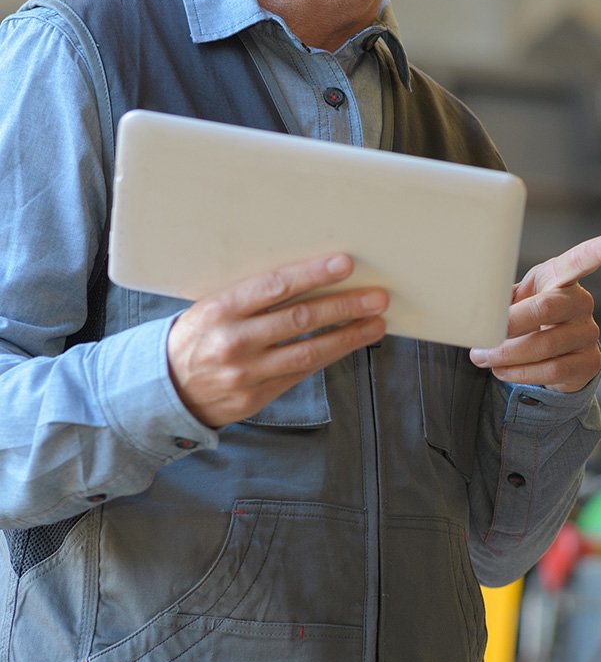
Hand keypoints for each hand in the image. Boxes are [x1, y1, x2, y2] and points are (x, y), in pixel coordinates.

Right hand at [166, 254, 387, 427]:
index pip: (275, 286)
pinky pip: (300, 373)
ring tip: (376, 323)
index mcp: (221, 309)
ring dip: (348, 336)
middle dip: (345, 306)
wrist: (162, 389)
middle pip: (300, 319)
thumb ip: (254, 294)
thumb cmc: (199, 334)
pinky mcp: (255, 398)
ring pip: (308, 352)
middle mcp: (234, 341)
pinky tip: (350, 342)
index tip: (345, 264)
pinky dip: (329, 356)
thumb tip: (310, 274)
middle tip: (378, 296)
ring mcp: (245, 373)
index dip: (313, 274)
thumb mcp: (214, 306)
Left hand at [469, 231, 600, 392]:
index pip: (584, 259)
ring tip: (483, 356)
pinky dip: (519, 373)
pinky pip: (551, 372)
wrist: (544, 353)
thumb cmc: (524, 312)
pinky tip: (502, 370)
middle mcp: (581, 302)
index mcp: (563, 275)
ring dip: (506, 355)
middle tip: (482, 337)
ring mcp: (588, 333)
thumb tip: (474, 305)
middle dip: (510, 325)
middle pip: (547, 308)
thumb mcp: (514, 295)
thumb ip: (498, 295)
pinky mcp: (588, 363)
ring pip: (544, 346)